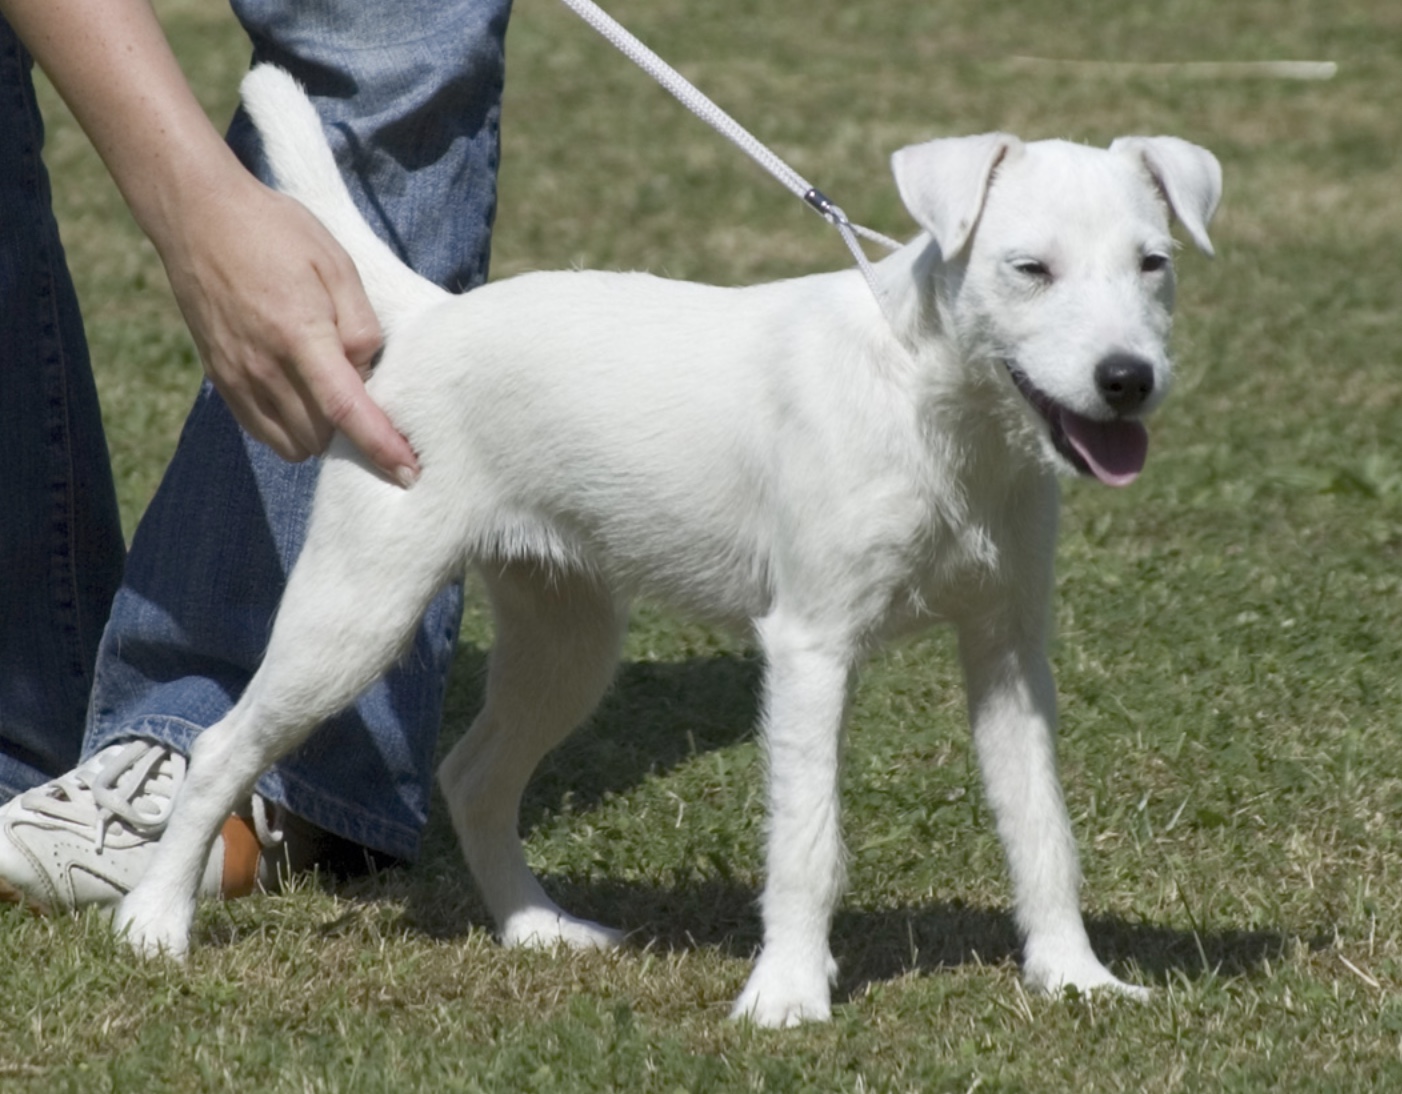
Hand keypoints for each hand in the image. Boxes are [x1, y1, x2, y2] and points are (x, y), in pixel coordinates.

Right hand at [160, 175, 419, 485]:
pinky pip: (263, 432)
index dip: (381, 446)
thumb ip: (360, 326)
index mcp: (300, 335)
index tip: (408, 473)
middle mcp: (264, 366)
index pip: (347, 409)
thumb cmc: (277, 233)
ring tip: (336, 398)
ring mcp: (237, 376)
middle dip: (355, 433)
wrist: (199, 216)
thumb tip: (368, 373)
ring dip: (323, 434)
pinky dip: (291, 431)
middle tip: (372, 404)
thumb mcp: (337, 265)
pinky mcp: (220, 380)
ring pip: (294, 442)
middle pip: (323, 435)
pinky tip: (305, 402)